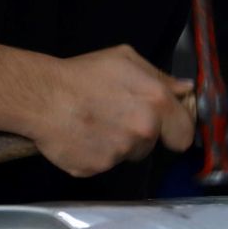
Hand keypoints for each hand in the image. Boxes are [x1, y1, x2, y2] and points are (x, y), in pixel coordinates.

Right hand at [27, 45, 194, 177]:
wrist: (42, 95)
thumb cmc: (84, 73)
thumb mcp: (125, 60)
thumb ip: (160, 77)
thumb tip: (185, 91)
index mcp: (156, 102)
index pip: (185, 133)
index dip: (177, 129)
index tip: (168, 126)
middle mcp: (143, 131)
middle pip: (153, 144)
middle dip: (143, 134)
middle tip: (119, 117)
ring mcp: (120, 154)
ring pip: (128, 153)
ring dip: (118, 143)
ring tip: (95, 122)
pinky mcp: (97, 169)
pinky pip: (104, 163)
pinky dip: (96, 153)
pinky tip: (83, 135)